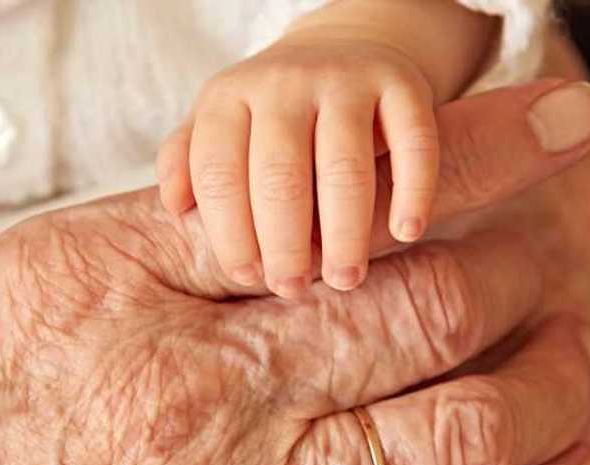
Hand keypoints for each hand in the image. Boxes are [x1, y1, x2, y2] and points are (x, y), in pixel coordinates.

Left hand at [158, 33, 440, 296]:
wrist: (343, 49)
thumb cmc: (273, 114)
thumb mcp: (220, 124)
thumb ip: (189, 163)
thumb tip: (176, 208)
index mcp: (229, 97)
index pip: (219, 175)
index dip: (232, 236)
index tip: (249, 277)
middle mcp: (284, 82)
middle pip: (281, 178)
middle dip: (285, 247)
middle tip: (294, 290)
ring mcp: (346, 79)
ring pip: (345, 168)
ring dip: (346, 235)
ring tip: (346, 279)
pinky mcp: (402, 83)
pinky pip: (413, 143)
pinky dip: (412, 192)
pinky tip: (405, 232)